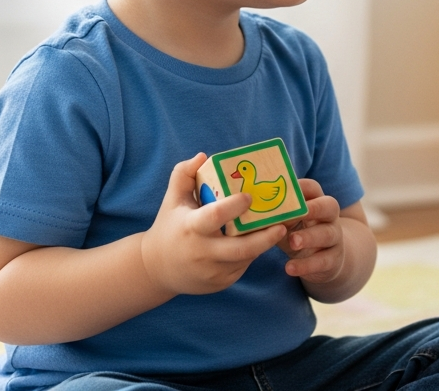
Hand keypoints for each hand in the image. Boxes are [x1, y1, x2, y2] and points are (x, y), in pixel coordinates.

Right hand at [139, 153, 286, 296]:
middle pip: (241, 249)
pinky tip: (259, 242)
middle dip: (265, 238)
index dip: (234, 206)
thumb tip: (204, 156)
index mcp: (191, 228)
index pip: (215, 217)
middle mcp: (202, 252)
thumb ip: (184, 174)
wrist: (156, 269)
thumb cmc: (169, 227)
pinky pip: (242, 267)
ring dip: (262, 245)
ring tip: (277, 229)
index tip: (250, 196)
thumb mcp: (172, 199)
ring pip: (245, 258)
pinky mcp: (220, 283)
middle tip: (282, 225)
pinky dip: (252, 255)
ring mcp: (212, 271)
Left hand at [277, 179, 344, 283]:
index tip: (282, 191)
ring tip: (293, 242)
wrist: (324, 260)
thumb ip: (273, 214)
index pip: (312, 188)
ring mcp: (334, 238)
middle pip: (330, 206)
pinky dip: (307, 265)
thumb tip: (243, 206)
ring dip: (310, 237)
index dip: (300, 188)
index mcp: (316, 201)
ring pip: (328, 234)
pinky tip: (290, 268)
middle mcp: (329, 217)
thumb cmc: (298, 234)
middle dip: (314, 208)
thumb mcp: (287, 222)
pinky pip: (324, 261)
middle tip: (299, 212)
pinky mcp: (333, 260)